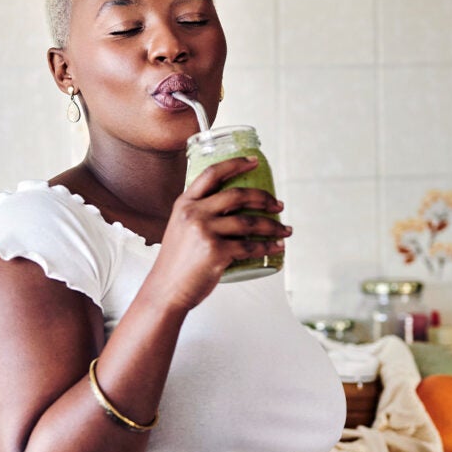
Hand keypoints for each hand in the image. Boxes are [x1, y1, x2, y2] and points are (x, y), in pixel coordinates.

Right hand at [144, 157, 289, 311]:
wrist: (166, 290)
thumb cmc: (177, 262)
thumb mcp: (182, 228)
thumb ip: (201, 214)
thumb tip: (234, 208)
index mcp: (185, 203)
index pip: (212, 174)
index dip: (235, 164)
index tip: (254, 161)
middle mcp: (194, 213)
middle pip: (237, 195)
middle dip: (264, 198)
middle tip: (279, 205)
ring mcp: (205, 232)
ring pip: (249, 222)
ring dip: (273, 226)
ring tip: (285, 230)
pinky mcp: (216, 252)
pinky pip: (250, 246)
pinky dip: (267, 247)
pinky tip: (276, 247)